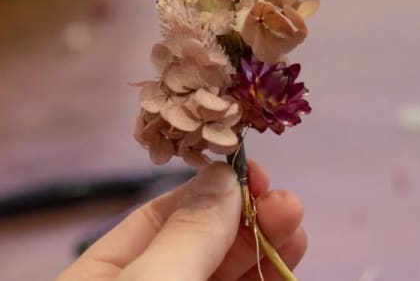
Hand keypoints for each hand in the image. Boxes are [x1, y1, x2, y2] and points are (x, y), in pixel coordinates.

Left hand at [57, 160, 305, 280]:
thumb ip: (187, 235)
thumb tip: (224, 172)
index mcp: (101, 278)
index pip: (158, 219)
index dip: (209, 190)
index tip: (252, 173)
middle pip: (202, 242)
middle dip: (248, 215)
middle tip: (287, 202)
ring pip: (231, 268)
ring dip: (267, 242)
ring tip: (295, 221)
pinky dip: (271, 272)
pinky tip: (290, 253)